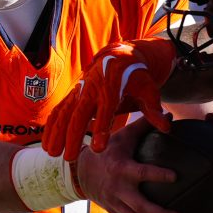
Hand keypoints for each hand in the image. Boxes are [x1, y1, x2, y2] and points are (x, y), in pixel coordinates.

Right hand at [44, 38, 177, 160]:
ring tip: (52, 154)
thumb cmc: (136, 76)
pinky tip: (46, 143)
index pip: (106, 110)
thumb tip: (166, 126)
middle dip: (73, 136)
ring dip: (56, 133)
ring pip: (65, 114)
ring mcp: (79, 91)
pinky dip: (51, 127)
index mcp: (112, 86)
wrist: (119, 55)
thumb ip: (154, 109)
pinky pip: (59, 111)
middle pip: (80, 114)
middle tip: (70, 158)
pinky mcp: (73, 94)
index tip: (98, 148)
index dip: (101, 128)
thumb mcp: (149, 89)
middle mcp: (92, 88)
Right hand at [76, 118, 180, 212]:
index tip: (176, 175)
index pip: (141, 173)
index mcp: (122, 168)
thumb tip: (171, 116)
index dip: (157, 175)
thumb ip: (146, 125)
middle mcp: (119, 189)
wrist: (81, 172)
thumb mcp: (124, 135)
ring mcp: (116, 204)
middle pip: (140, 208)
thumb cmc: (109, 150)